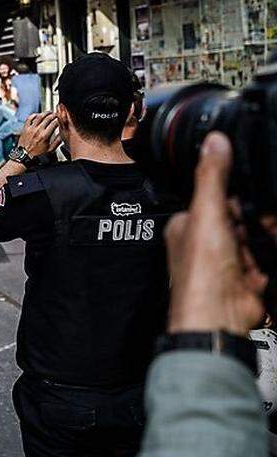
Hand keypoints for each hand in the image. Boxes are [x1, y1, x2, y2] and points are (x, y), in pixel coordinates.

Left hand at [18, 112, 60, 157]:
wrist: (24, 156)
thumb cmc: (37, 154)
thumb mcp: (50, 149)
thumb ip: (58, 141)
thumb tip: (62, 133)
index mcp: (45, 136)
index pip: (55, 123)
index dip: (59, 119)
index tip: (61, 119)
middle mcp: (38, 131)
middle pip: (48, 118)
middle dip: (54, 115)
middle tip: (56, 114)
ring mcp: (31, 128)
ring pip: (39, 116)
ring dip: (46, 113)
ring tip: (49, 112)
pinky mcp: (25, 128)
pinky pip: (29, 118)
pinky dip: (34, 115)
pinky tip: (38, 115)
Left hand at [166, 132, 266, 334]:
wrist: (218, 316)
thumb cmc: (201, 272)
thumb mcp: (207, 214)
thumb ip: (213, 177)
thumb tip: (215, 140)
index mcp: (187, 225)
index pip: (216, 198)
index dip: (238, 193)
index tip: (255, 190)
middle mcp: (206, 242)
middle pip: (241, 217)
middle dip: (258, 217)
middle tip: (265, 221)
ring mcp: (228, 261)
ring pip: (257, 237)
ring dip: (268, 236)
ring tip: (264, 241)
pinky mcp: (248, 278)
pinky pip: (267, 259)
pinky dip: (271, 257)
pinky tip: (268, 258)